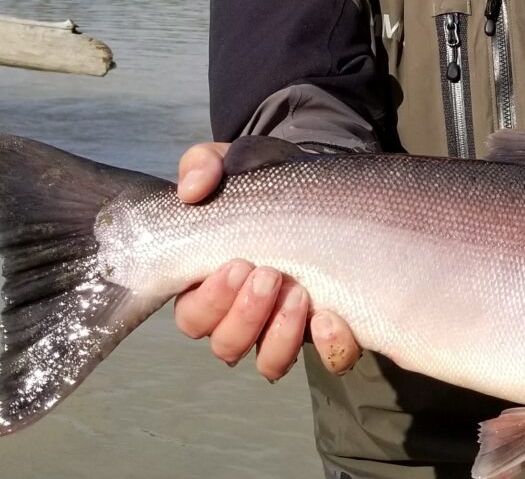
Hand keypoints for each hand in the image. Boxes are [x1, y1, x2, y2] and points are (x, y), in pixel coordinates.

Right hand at [171, 141, 362, 379]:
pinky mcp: (329, 331)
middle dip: (245, 314)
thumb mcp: (234, 162)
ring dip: (280, 334)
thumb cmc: (269, 181)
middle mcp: (244, 316)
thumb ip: (204, 165)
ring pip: (269, 362)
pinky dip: (330, 347)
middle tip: (268, 273)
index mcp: (211, 284)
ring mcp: (287, 328)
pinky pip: (329, 360)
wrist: (327, 185)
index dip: (210, 300)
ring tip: (299, 291)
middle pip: (226, 345)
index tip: (237, 263)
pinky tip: (332, 317)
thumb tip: (192, 190)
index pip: (193, 316)